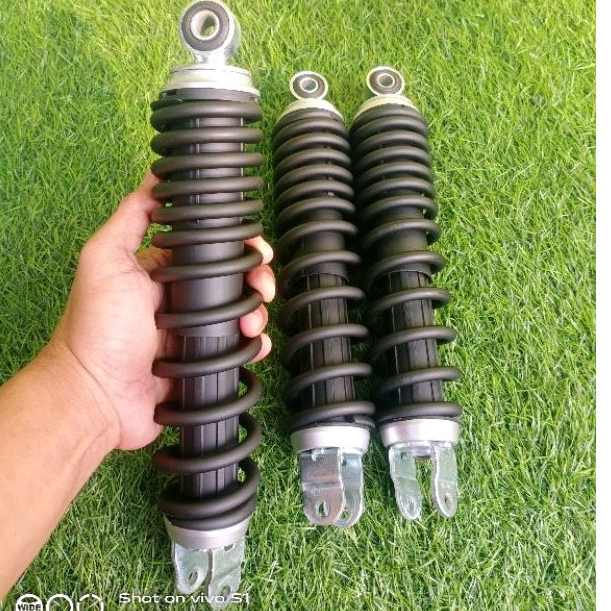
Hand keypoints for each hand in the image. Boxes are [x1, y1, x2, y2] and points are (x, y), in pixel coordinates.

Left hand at [50, 172, 274, 450]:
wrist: (98, 395)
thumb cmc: (95, 329)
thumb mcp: (104, 259)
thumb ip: (131, 218)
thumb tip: (156, 178)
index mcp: (164, 269)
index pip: (212, 247)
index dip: (238, 244)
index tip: (254, 249)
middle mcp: (183, 297)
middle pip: (235, 278)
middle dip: (256, 278)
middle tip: (260, 287)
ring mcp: (196, 329)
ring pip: (243, 311)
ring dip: (257, 312)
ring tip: (250, 323)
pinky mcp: (205, 358)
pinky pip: (240, 347)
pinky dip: (254, 344)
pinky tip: (251, 343)